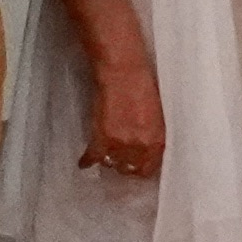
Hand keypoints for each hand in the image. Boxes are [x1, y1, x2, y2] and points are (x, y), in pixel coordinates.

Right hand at [78, 23, 167, 178]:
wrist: (123, 72)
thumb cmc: (143, 85)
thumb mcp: (157, 115)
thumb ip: (152, 135)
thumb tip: (145, 146)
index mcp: (156, 141)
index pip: (150, 168)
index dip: (142, 169)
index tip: (138, 168)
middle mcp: (139, 148)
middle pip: (130, 169)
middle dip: (126, 166)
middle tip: (122, 162)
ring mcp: (118, 146)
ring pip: (111, 164)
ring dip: (109, 160)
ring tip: (106, 157)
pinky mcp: (100, 139)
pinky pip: (92, 157)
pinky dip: (87, 161)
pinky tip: (84, 163)